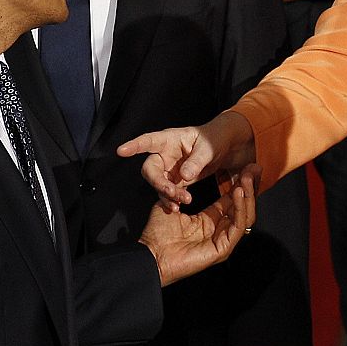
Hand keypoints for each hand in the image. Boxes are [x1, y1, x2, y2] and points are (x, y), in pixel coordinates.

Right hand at [118, 110, 257, 209]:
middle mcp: (165, 154)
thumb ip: (197, 161)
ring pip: (159, 184)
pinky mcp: (176, 180)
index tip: (121, 150)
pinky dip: (172, 199)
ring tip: (181, 202)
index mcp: (170, 139)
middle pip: (150, 169)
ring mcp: (169, 168)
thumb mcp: (208, 148)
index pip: (149, 141)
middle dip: (157, 182)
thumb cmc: (214, 139)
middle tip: (170, 191)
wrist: (225, 146)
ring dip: (167, 194)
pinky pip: (169, 191)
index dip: (134, 146)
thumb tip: (184, 176)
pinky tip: (178, 206)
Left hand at [138, 165, 258, 285]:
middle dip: (249, 186)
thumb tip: (190, 175)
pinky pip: (237, 226)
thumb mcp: (173, 204)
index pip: (231, 200)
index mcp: (210, 221)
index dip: (239, 184)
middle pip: (242, 207)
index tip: (246, 167)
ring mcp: (223, 240)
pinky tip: (239, 192)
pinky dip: (240, 208)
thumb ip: (184, 192)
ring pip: (244, 216)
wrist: (150, 255)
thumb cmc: (157, 234)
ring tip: (248, 177)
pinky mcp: (223, 249)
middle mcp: (220, 230)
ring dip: (247, 195)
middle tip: (254, 168)